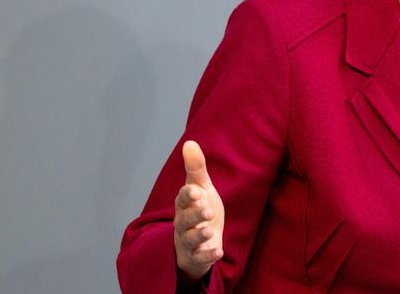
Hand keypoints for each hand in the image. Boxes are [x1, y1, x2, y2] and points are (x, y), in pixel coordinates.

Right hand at [174, 140, 225, 280]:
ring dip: (199, 235)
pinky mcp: (197, 257)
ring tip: (210, 231)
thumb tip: (189, 142)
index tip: (195, 191)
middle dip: (195, 215)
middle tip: (208, 211)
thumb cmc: (199, 210)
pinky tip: (218, 252)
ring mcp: (188, 241)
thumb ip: (196, 168)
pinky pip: (200, 258)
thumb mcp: (201, 188)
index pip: (182, 198)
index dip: (187, 195)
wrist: (201, 241)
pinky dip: (208, 256)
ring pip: (189, 239)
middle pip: (184, 219)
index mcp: (184, 204)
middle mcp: (183, 223)